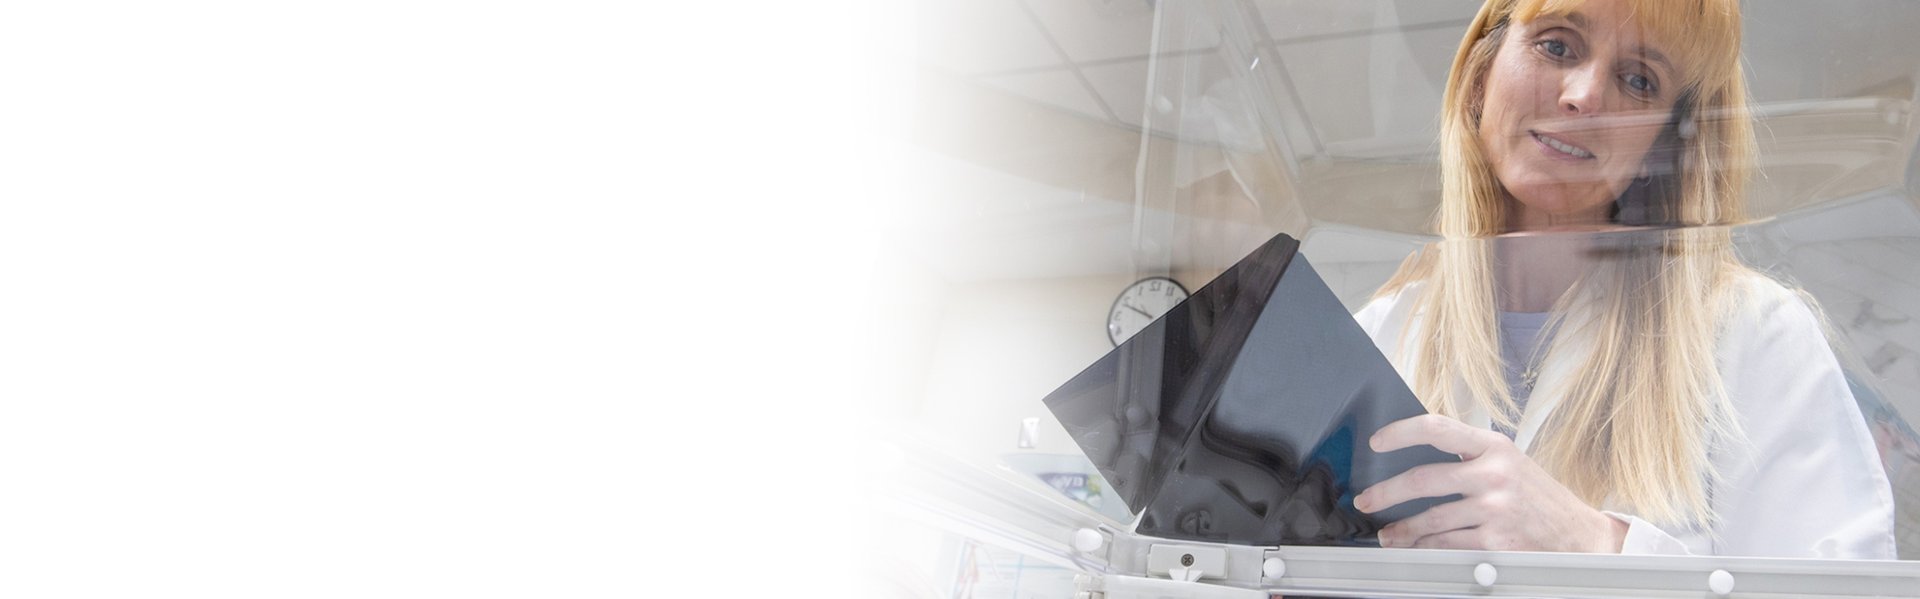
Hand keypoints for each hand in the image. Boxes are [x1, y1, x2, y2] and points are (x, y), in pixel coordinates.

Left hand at [1353, 414, 1627, 551]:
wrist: (1578, 535)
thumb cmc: (1538, 497)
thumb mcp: (1509, 462)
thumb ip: (1469, 456)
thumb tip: (1417, 459)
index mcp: (1495, 446)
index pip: (1437, 428)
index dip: (1401, 433)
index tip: (1377, 443)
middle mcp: (1494, 474)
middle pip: (1423, 480)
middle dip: (1386, 492)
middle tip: (1365, 500)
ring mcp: (1495, 509)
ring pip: (1430, 519)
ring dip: (1401, 529)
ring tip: (1386, 534)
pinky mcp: (1495, 541)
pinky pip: (1446, 544)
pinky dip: (1425, 547)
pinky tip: (1414, 547)